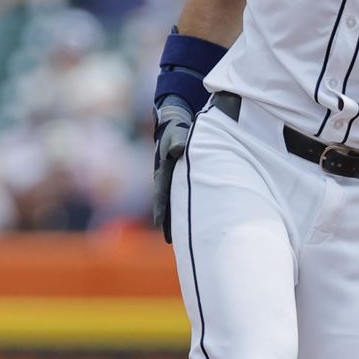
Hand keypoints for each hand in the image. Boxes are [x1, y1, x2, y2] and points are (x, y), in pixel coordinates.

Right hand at [153, 103, 192, 242]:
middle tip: (172, 240)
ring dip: (180, 215)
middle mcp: (168, 175)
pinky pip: (186, 191)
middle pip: (169, 201)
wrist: (176, 117)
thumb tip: (178, 150)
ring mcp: (175, 175)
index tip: (161, 225)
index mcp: (164, 169)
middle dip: (170, 220)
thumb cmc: (177, 125)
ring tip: (185, 235)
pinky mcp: (183, 173)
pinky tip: (198, 215)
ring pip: (178, 199)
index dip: (163, 209)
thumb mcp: (177, 131)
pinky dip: (189, 203)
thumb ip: (177, 140)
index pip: (163, 193)